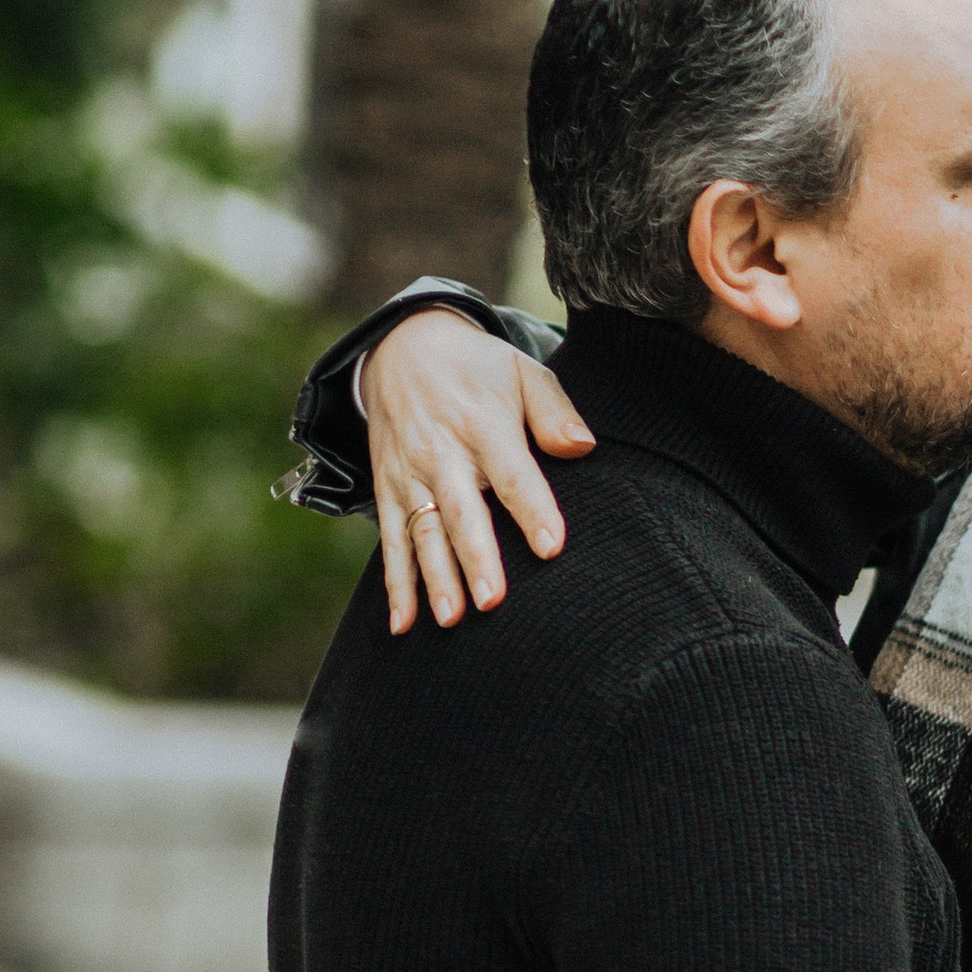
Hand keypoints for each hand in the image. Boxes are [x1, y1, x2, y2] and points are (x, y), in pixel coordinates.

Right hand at [368, 313, 596, 634]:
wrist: (402, 347)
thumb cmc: (479, 369)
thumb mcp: (521, 371)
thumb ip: (553, 411)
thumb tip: (583, 447)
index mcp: (483, 424)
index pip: (512, 473)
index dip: (532, 509)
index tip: (552, 548)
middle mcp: (442, 453)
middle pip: (461, 511)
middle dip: (475, 557)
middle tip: (492, 601)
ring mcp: (411, 475)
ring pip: (423, 532)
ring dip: (435, 578)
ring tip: (452, 619)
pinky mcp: (389, 490)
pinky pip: (391, 541)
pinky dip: (395, 584)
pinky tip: (403, 624)